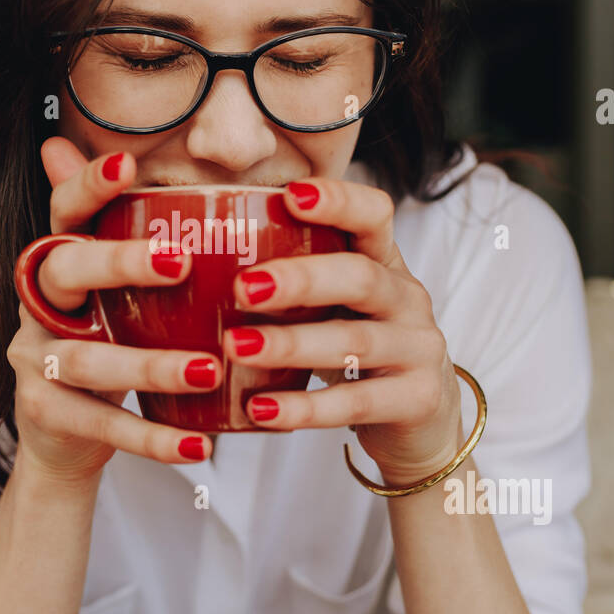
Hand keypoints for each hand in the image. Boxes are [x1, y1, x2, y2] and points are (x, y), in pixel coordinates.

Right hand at [6, 136, 218, 485]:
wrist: (64, 439)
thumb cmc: (106, 346)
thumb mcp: (116, 294)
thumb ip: (131, 239)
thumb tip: (140, 163)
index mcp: (59, 265)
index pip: (65, 214)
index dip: (88, 186)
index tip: (130, 162)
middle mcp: (38, 305)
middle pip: (65, 270)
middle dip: (120, 262)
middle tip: (182, 262)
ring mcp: (34, 360)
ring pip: (89, 359)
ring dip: (151, 366)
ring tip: (210, 370)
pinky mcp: (45, 413)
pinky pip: (101, 425)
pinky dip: (152, 438)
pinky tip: (198, 446)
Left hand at [221, 178, 463, 484]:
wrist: (423, 419)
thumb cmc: (358, 349)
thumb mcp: (337, 307)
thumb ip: (291, 282)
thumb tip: (191, 255)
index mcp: (385, 263)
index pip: (374, 215)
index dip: (339, 201)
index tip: (290, 195)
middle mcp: (407, 299)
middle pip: (360, 277)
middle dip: (300, 279)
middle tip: (242, 287)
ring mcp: (418, 349)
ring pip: (354, 341)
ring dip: (291, 344)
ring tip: (235, 347)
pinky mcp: (417, 400)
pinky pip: (355, 403)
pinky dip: (305, 408)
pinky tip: (260, 410)